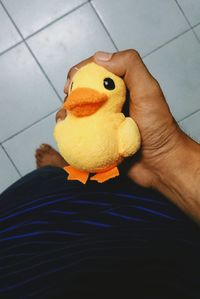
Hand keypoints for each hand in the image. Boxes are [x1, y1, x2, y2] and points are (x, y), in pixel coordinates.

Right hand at [57, 50, 199, 221]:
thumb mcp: (148, 92)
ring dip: (66, 113)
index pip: (95, 70)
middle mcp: (111, 101)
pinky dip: (70, 130)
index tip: (70, 84)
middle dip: (70, 94)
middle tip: (69, 104)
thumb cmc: (158, 128)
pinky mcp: (99, 138)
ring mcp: (104, 120)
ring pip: (78, 111)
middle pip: (83, 90)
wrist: (160, 163)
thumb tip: (100, 57)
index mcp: (122, 86)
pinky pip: (79, 131)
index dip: (79, 72)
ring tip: (63, 120)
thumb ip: (130, 67)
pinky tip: (66, 133)